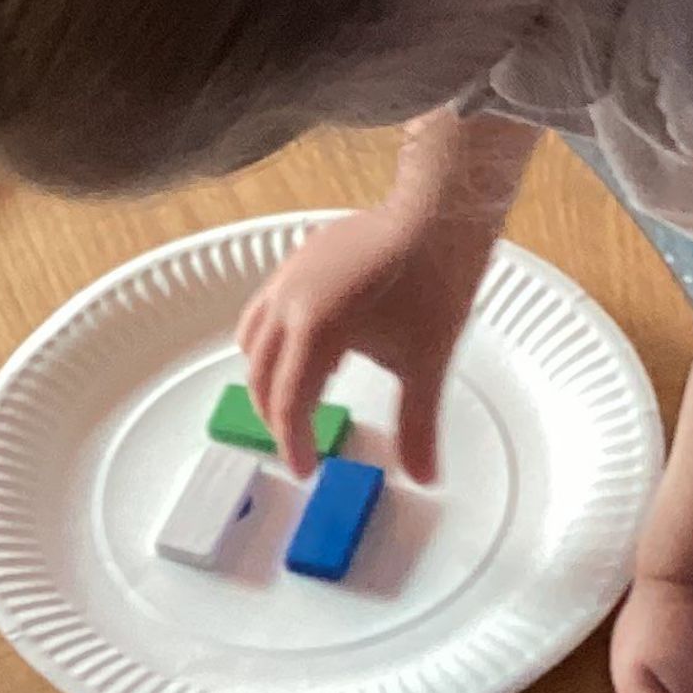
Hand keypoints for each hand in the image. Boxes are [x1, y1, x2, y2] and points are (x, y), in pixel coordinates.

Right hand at [240, 206, 491, 479]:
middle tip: (297, 441)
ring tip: (295, 395)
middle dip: (275, 414)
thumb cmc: (435, 284)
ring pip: (253, 337)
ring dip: (266, 374)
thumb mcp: (427, 362)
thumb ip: (417, 425)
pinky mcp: (300, 257)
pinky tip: (313, 342)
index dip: (294, 442)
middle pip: (260, 374)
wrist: (439, 215)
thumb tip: (425, 477)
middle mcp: (289, 304)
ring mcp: (289, 275)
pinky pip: (267, 306)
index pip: (290, 403)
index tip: (305, 468)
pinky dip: (275, 337)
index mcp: (315, 333)